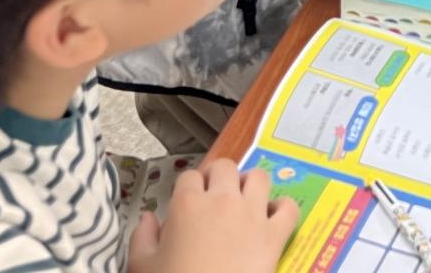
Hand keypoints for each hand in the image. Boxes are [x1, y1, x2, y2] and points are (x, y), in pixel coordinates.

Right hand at [127, 161, 298, 272]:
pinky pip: (289, 208)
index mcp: (187, 204)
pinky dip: (284, 209)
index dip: (189, 188)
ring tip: (246, 200)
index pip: (189, 176)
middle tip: (216, 196)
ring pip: (259, 177)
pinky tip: (274, 217)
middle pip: (225, 167)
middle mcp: (222, 201)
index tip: (189, 203)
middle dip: (219, 178)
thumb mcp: (142, 264)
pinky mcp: (275, 235)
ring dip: (252, 185)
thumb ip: (141, 236)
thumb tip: (147, 218)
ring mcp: (252, 215)